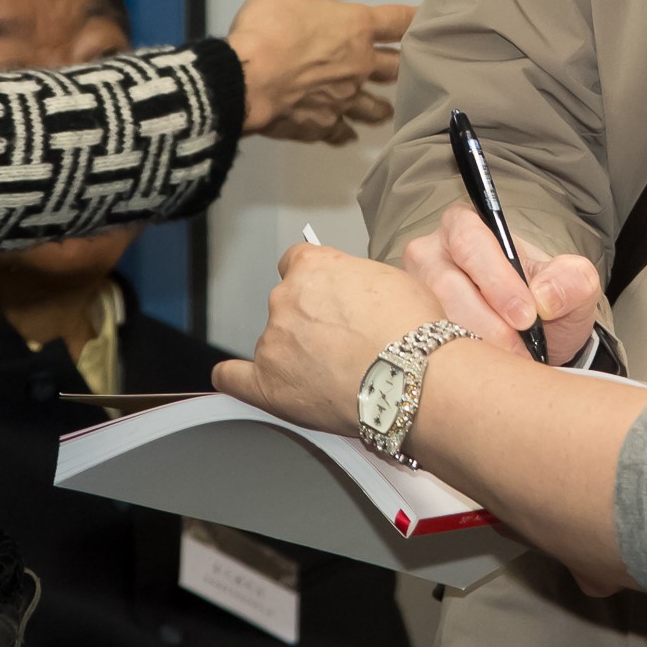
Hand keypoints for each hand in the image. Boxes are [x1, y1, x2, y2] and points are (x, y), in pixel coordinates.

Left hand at [215, 242, 464, 431]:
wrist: (413, 377)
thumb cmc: (412, 331)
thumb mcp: (390, 279)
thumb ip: (355, 280)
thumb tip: (351, 291)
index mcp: (312, 267)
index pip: (297, 263)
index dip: (316, 282)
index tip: (327, 296)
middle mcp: (285, 298)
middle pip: (287, 304)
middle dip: (310, 320)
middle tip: (344, 341)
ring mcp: (273, 342)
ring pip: (275, 342)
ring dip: (295, 353)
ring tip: (334, 374)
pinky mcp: (267, 383)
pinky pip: (234, 378)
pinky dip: (233, 379)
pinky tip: (233, 379)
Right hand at [224, 0, 414, 142]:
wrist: (244, 83)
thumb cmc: (266, 31)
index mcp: (355, 29)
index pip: (398, 20)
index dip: (415, 17)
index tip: (429, 18)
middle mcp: (358, 67)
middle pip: (395, 68)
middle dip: (405, 66)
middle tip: (413, 67)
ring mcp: (342, 100)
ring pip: (374, 106)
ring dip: (382, 105)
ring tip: (387, 108)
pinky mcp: (321, 125)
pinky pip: (341, 131)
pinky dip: (346, 132)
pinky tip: (348, 135)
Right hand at [398, 206, 604, 366]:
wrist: (532, 342)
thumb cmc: (543, 304)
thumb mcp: (573, 287)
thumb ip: (571, 281)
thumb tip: (544, 297)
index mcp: (466, 228)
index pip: (471, 242)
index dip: (498, 281)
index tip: (526, 316)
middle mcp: (431, 255)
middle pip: (446, 286)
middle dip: (489, 324)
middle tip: (521, 351)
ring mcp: (414, 295)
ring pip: (433, 323)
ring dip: (476, 347)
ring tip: (509, 363)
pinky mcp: (406, 333)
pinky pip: (425, 351)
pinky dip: (461, 367)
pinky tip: (485, 375)